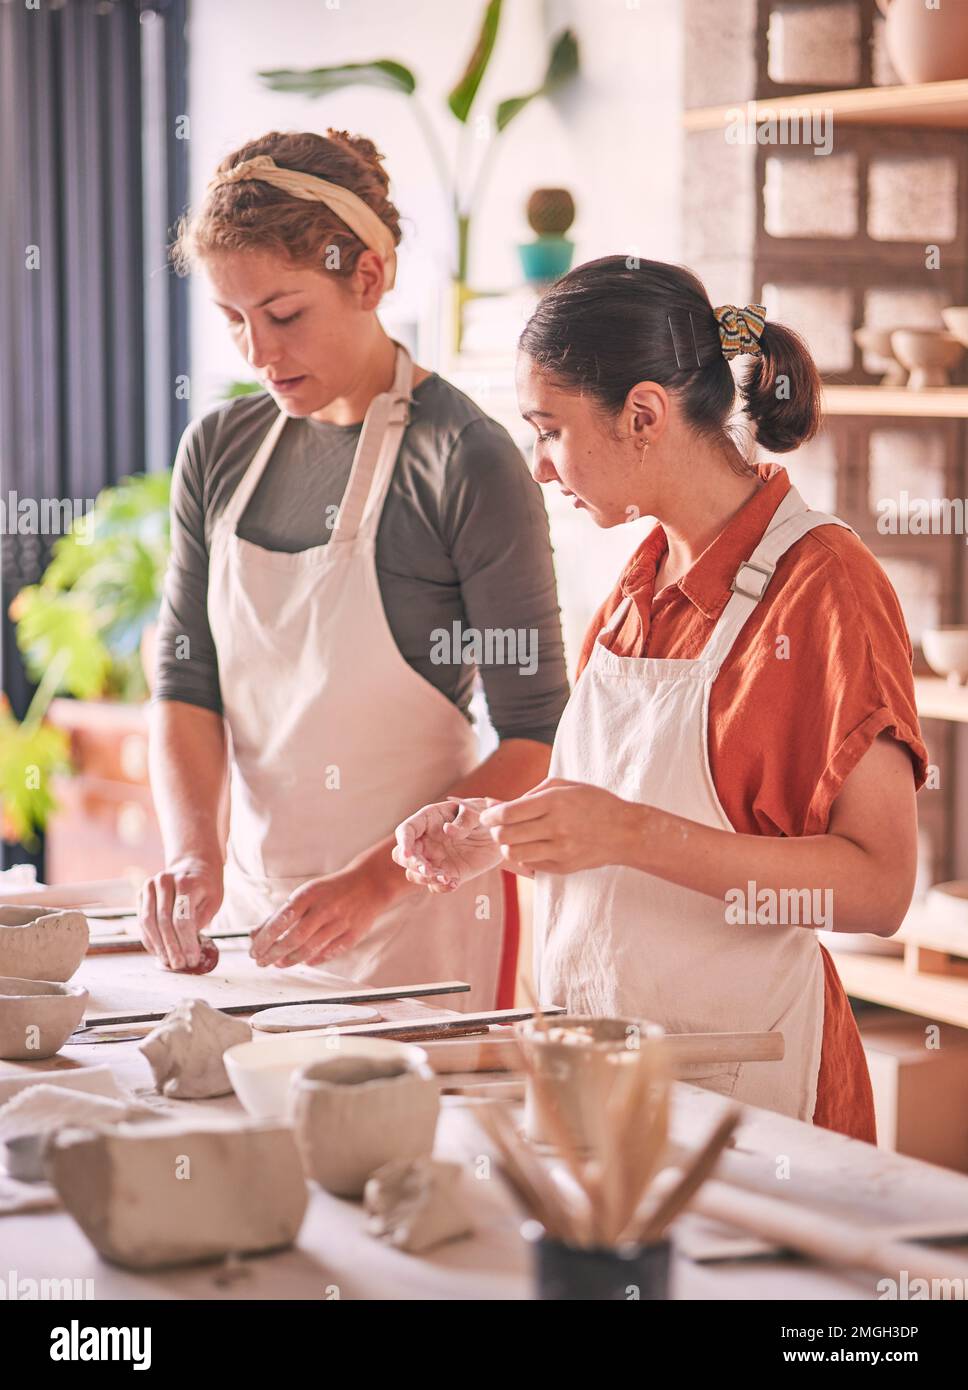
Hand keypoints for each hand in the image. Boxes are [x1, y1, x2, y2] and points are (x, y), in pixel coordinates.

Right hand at [138, 856, 222, 969]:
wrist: (192, 865)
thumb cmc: (206, 886)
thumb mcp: (213, 900)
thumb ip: (200, 920)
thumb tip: (188, 946)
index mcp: (186, 882)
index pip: (182, 919)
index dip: (186, 943)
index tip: (192, 959)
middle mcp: (164, 881)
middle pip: (164, 922)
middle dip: (171, 948)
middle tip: (179, 965)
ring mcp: (149, 886)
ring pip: (148, 922)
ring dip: (158, 946)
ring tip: (168, 962)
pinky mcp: (141, 894)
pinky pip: (141, 921)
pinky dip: (149, 939)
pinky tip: (158, 952)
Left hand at [249, 864, 388, 968]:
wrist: (369, 884)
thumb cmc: (331, 890)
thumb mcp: (305, 893)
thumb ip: (281, 914)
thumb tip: (255, 933)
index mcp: (309, 895)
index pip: (281, 921)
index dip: (265, 939)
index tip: (254, 950)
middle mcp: (324, 909)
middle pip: (294, 938)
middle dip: (273, 953)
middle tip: (262, 961)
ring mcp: (340, 923)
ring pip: (310, 949)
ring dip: (290, 960)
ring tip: (278, 964)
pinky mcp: (353, 934)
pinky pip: (330, 952)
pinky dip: (314, 959)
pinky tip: (304, 962)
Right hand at [391, 797, 502, 891]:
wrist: (500, 836)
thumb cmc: (485, 816)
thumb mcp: (479, 812)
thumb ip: (464, 820)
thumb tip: (446, 831)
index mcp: (428, 820)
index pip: (406, 830)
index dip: (404, 842)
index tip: (409, 855)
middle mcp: (426, 840)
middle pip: (402, 855)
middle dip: (413, 865)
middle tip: (430, 871)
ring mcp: (434, 859)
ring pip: (414, 873)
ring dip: (426, 878)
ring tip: (447, 878)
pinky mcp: (446, 873)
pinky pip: (434, 885)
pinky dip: (441, 887)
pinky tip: (455, 883)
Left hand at [478, 778, 638, 875]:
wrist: (626, 831)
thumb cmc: (593, 803)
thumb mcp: (565, 786)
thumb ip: (531, 793)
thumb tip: (498, 803)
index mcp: (555, 802)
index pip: (508, 813)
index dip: (490, 816)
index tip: (487, 816)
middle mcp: (556, 827)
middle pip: (506, 835)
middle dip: (495, 831)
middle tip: (498, 828)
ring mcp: (560, 850)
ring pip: (514, 853)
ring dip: (507, 846)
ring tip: (513, 839)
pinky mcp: (563, 866)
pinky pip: (530, 864)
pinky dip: (524, 856)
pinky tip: (532, 846)